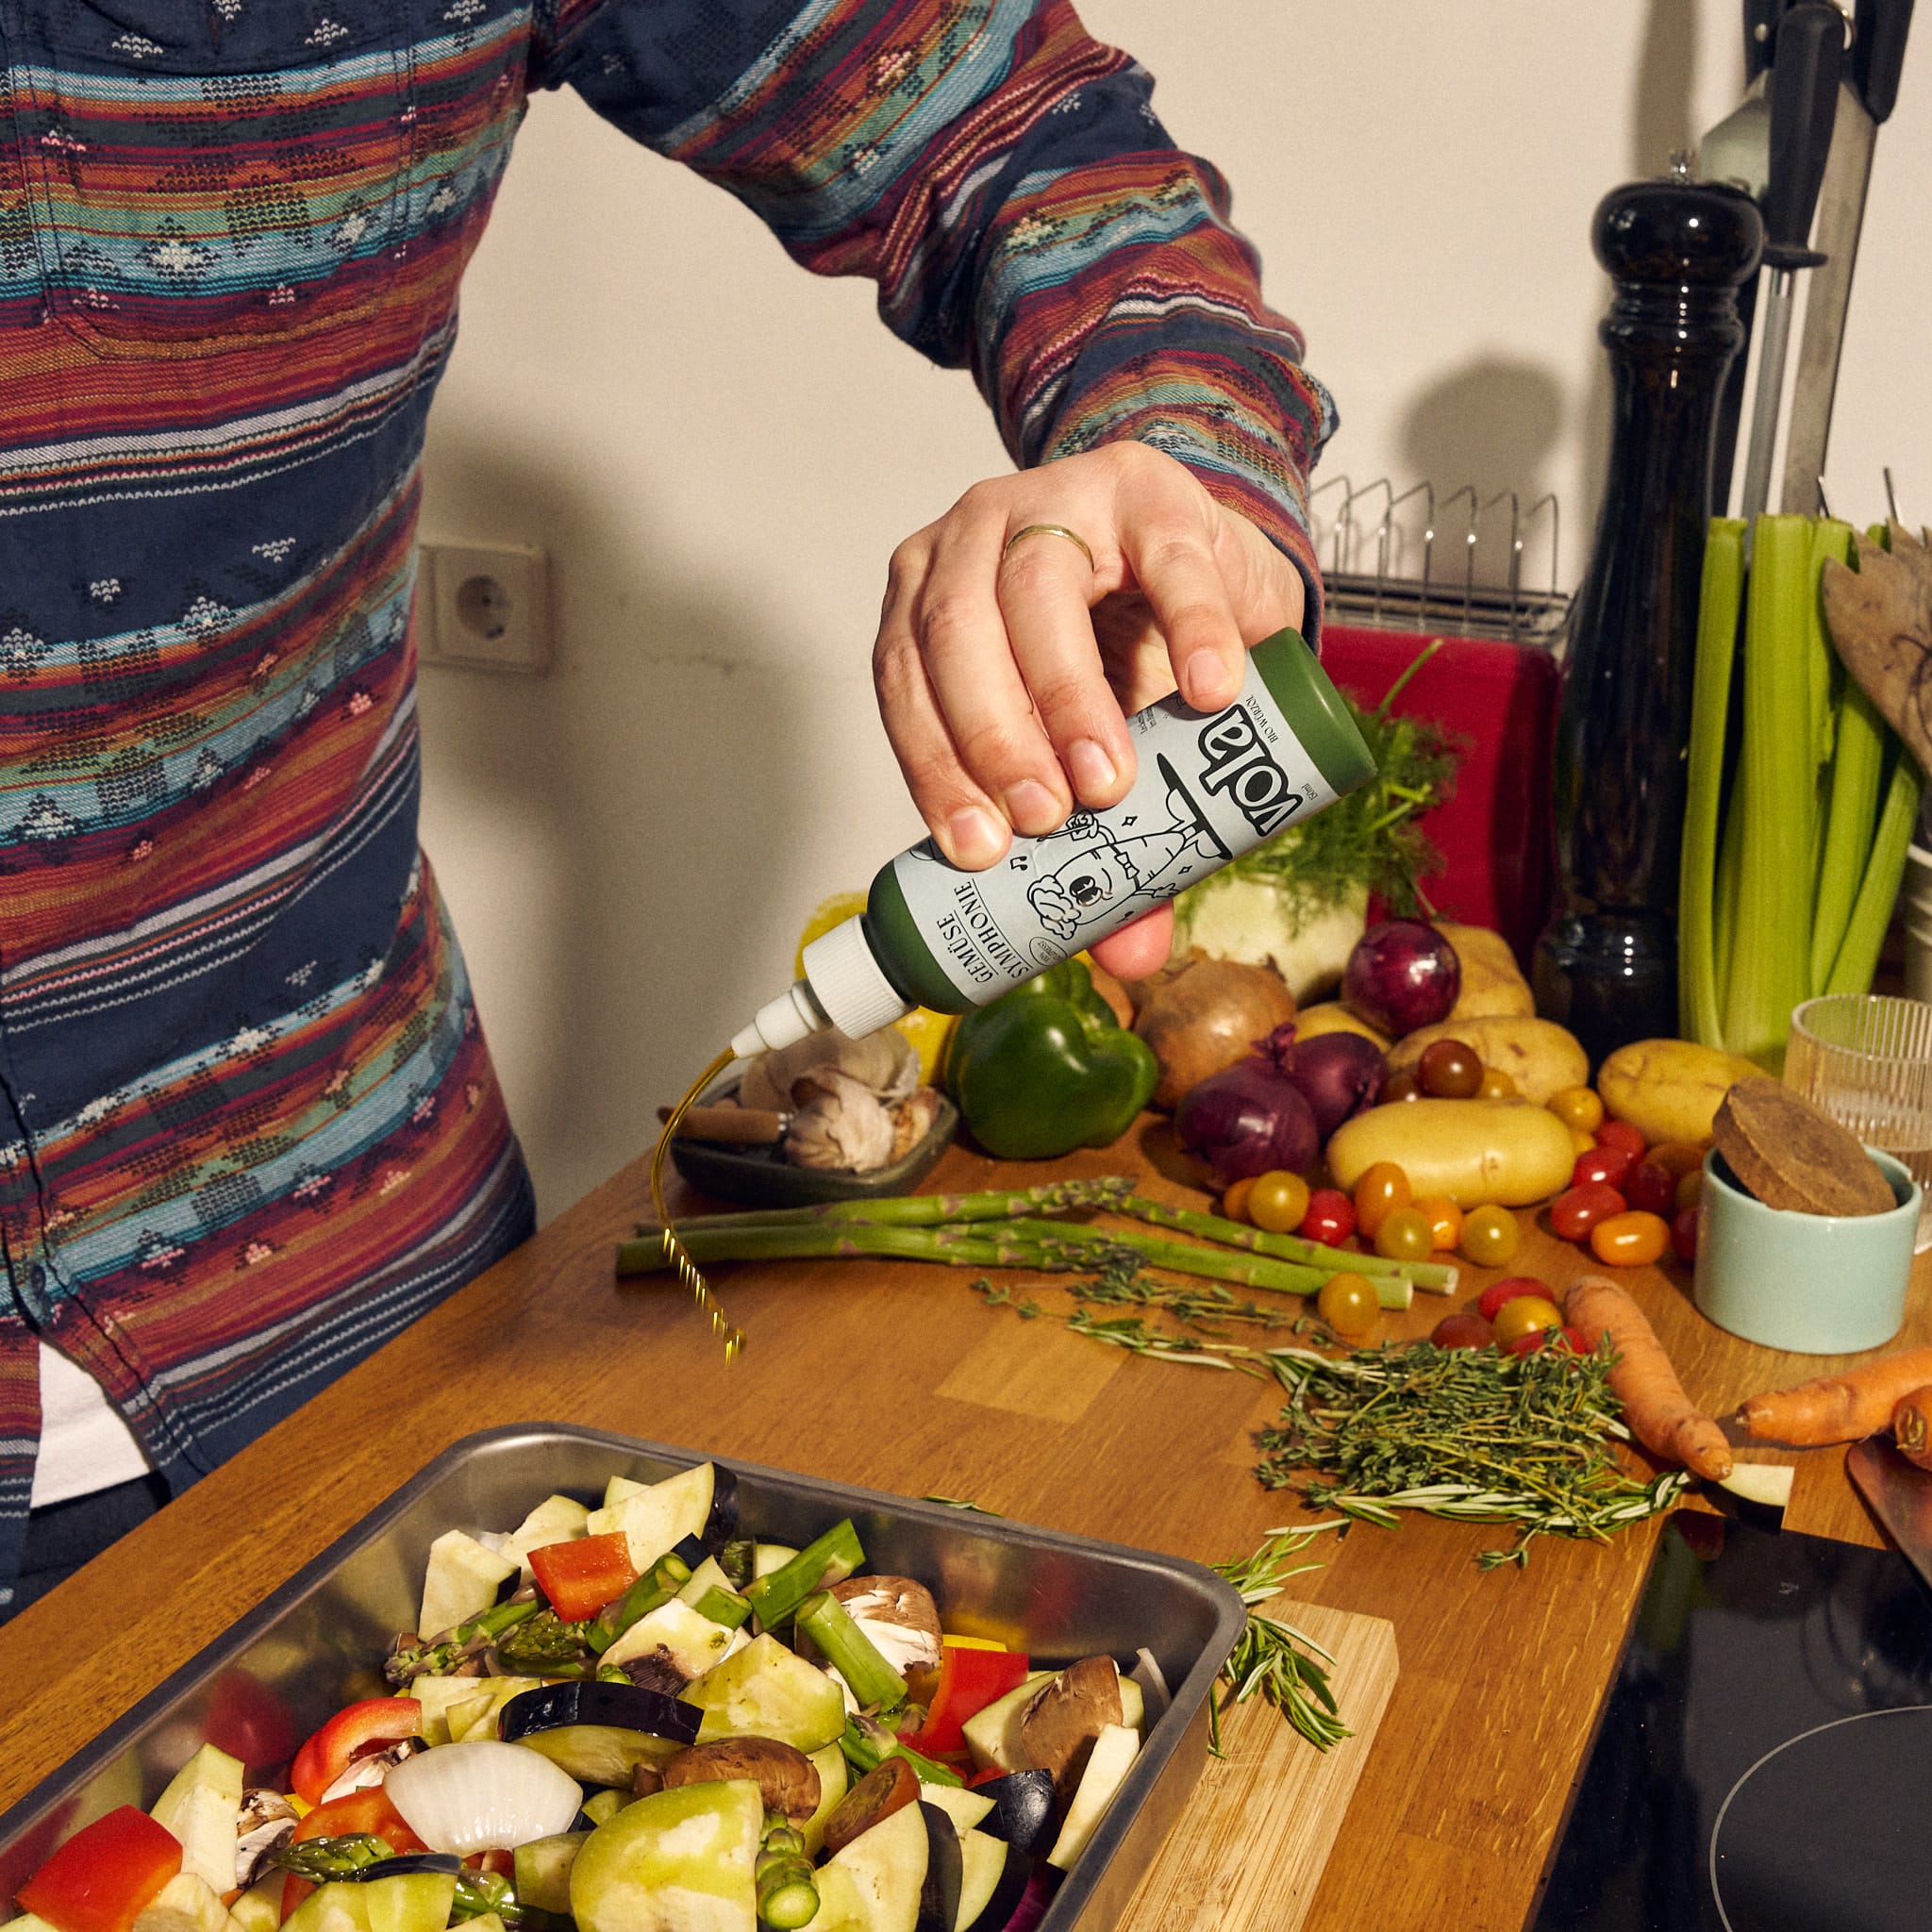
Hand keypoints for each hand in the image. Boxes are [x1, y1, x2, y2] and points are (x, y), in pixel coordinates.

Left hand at [873, 442, 1305, 980]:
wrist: (1198, 547)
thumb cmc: (1124, 647)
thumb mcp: (1098, 739)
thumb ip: (1099, 836)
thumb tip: (1124, 955)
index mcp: (933, 598)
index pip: (903, 682)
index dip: (932, 766)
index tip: (982, 850)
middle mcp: (974, 537)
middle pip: (956, 634)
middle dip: (993, 737)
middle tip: (1049, 820)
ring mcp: (1060, 500)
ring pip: (1037, 592)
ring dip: (1068, 698)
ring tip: (1111, 784)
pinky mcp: (1153, 492)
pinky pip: (1166, 560)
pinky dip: (1190, 629)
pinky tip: (1210, 694)